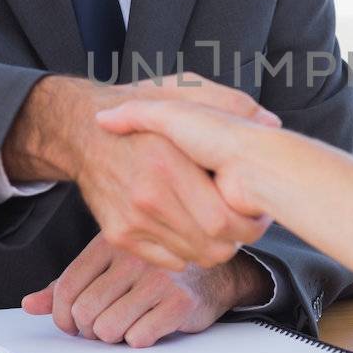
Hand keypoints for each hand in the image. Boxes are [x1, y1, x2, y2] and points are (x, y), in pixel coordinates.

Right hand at [2, 73, 279, 270]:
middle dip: (239, 237)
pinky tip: (190, 225)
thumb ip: (229, 104)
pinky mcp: (120, 236)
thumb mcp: (184, 91)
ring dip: (215, 244)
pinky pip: (170, 261)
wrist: (82, 130)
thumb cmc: (141, 109)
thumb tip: (270, 122)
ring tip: (217, 219)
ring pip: (196, 257)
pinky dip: (187, 250)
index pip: (223, 219)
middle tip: (243, 218)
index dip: (250, 220)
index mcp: (169, 163)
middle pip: (215, 246)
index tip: (256, 207)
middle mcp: (148, 197)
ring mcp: (131, 220)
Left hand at [22, 230, 270, 346]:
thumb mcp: (110, 266)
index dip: (61, 315)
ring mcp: (158, 278)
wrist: (215, 272)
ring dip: (113, 337)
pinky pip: (137, 338)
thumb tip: (29, 305)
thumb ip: (70, 285)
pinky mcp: (179, 302)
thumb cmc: (155, 271)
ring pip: (107, 329)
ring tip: (127, 324)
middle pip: (84, 311)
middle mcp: (133, 257)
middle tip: (102, 326)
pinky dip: (139, 340)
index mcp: (111, 243)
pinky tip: (150, 325)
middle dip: (88, 329)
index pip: (66, 286)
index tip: (70, 324)